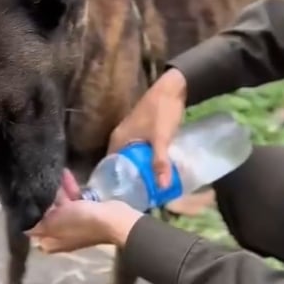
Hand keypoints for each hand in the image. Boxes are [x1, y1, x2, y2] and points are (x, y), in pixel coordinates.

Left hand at [26, 170, 143, 252]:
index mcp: (51, 241)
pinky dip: (69, 188)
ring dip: (56, 190)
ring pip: (60, 205)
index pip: (34, 230)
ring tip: (49, 173)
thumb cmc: (79, 223)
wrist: (113, 220)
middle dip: (42, 199)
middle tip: (34, 182)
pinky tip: (65, 173)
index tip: (21, 202)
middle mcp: (61, 234)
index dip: (28, 217)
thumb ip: (35, 224)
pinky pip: (73, 199)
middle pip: (46, 215)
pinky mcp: (86, 212)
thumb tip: (23, 227)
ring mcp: (74, 223)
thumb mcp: (52, 224)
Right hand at [108, 67, 187, 188]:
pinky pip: (139, 152)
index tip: (123, 196)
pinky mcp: (142, 132)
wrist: (173, 87)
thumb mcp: (161, 138)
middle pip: (121, 163)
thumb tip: (162, 187)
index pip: (110, 166)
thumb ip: (160, 162)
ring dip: (138, 169)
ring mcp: (131, 134)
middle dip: (129, 178)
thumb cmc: (162, 112)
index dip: (115, 181)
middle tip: (137, 195)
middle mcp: (120, 138)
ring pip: (131, 158)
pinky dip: (145, 161)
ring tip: (146, 186)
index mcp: (118, 139)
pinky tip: (154, 169)